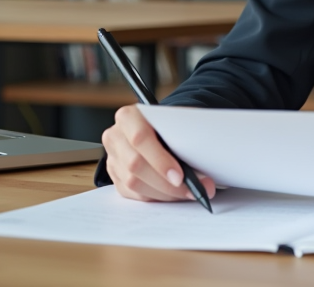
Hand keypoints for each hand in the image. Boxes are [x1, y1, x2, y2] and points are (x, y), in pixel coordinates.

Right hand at [102, 104, 216, 202]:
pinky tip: (175, 194)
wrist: (160, 127)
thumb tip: (201, 170)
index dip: (160, 160)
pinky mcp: (116, 177)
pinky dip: (157, 197)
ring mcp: (113, 158)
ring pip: (134, 183)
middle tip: (192, 190)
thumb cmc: (171, 124)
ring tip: (189, 193)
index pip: (140, 138)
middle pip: (135, 165)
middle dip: (167, 183)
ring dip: (165, 193)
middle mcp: (115, 137)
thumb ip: (185, 137)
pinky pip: (134, 194)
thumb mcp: (179, 121)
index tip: (180, 176)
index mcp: (128, 116)